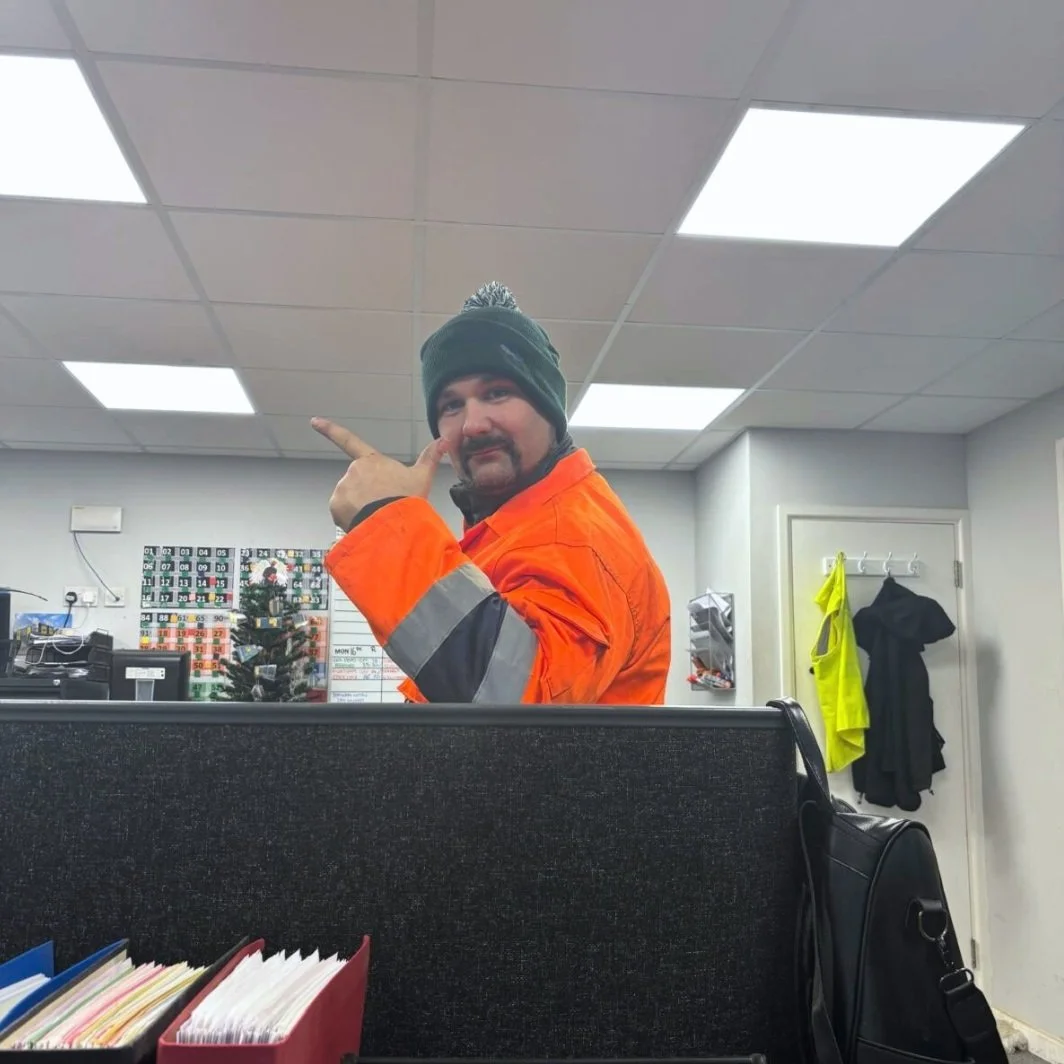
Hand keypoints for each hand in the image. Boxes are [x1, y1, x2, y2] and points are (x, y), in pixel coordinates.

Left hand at [312, 417, 446, 529]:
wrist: (395, 522)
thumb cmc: (409, 498)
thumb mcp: (422, 477)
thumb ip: (430, 457)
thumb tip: (444, 439)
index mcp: (372, 460)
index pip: (349, 441)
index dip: (331, 431)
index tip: (313, 422)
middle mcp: (354, 470)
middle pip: (357, 483)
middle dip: (365, 494)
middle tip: (383, 506)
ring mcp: (343, 486)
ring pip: (349, 499)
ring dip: (359, 508)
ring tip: (376, 516)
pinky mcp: (336, 504)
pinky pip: (341, 513)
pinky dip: (350, 519)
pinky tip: (365, 522)